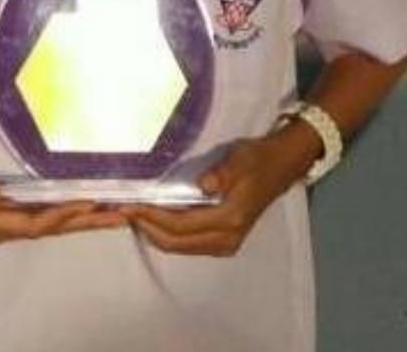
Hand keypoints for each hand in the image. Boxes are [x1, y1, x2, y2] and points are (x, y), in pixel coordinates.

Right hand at [0, 162, 125, 245]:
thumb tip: (0, 197)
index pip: (36, 223)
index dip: (64, 215)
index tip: (91, 205)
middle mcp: (1, 229)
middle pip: (52, 228)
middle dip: (87, 222)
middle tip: (122, 214)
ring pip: (48, 224)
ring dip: (79, 219)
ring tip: (111, 212)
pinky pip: (36, 216)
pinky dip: (60, 213)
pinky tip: (76, 207)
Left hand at [123, 126, 318, 256]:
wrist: (281, 166)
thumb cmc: (258, 159)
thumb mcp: (239, 159)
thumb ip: (220, 175)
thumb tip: (202, 185)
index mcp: (230, 219)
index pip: (181, 225)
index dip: (153, 217)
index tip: (131, 205)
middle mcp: (226, 239)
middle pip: (176, 242)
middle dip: (147, 228)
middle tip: (124, 211)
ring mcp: (225, 244)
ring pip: (179, 247)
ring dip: (154, 233)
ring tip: (134, 214)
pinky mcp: (223, 241)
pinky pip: (188, 244)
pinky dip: (167, 235)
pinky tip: (154, 219)